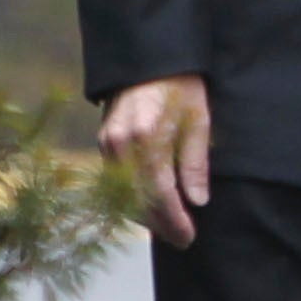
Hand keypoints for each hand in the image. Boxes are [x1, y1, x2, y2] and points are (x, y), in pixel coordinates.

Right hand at [98, 74, 212, 248]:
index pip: (160, 193)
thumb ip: (195, 163)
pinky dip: (133, 198)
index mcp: (147, 137)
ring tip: (169, 227)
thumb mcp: (198, 121)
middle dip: (160, 224)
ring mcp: (107, 143)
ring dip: (146, 216)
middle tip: (182, 240)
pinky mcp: (103, 142)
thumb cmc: (181, 87)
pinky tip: (150, 207)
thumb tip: (197, 201)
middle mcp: (121, 143)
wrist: (149, 60)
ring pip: (123, 194)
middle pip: (138, 200)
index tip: (188, 236)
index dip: (174, 219)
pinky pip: (116, 182)